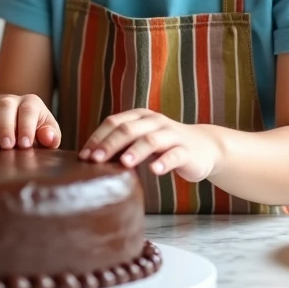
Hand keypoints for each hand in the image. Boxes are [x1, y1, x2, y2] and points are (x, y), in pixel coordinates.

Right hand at [0, 94, 60, 149]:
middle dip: (6, 127)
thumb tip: (48, 137)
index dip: (26, 127)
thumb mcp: (49, 133)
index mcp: (31, 103)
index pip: (28, 110)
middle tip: (8, 146)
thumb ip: (51, 136)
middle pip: (5, 106)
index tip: (25, 144)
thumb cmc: (37, 131)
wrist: (20, 126)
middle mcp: (11, 101)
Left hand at [80, 109, 220, 181]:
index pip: (114, 122)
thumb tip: (90, 159)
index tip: (84, 155)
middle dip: (110, 144)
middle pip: (129, 129)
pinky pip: (174, 155)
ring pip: (151, 140)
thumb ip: (121, 146)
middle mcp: (155, 122)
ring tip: (124, 163)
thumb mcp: (141, 141)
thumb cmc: (165, 146)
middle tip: (95, 159)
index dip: (98, 138)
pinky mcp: (186, 151)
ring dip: (136, 151)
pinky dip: (163, 162)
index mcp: (140, 117)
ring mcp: (172, 135)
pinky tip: (154, 171)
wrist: (204, 148)